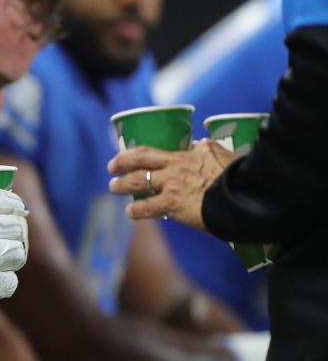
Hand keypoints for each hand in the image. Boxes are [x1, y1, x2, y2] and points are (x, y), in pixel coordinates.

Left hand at [107, 140, 235, 228]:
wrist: (247, 197)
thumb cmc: (247, 179)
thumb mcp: (234, 158)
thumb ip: (221, 157)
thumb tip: (221, 157)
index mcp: (198, 150)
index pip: (174, 149)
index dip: (159, 154)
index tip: (150, 157)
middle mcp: (180, 163)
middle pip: (143, 157)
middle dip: (124, 160)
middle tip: (113, 165)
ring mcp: (173, 183)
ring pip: (138, 180)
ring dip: (122, 184)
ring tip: (113, 186)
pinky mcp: (171, 203)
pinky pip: (147, 207)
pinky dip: (136, 210)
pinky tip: (130, 212)